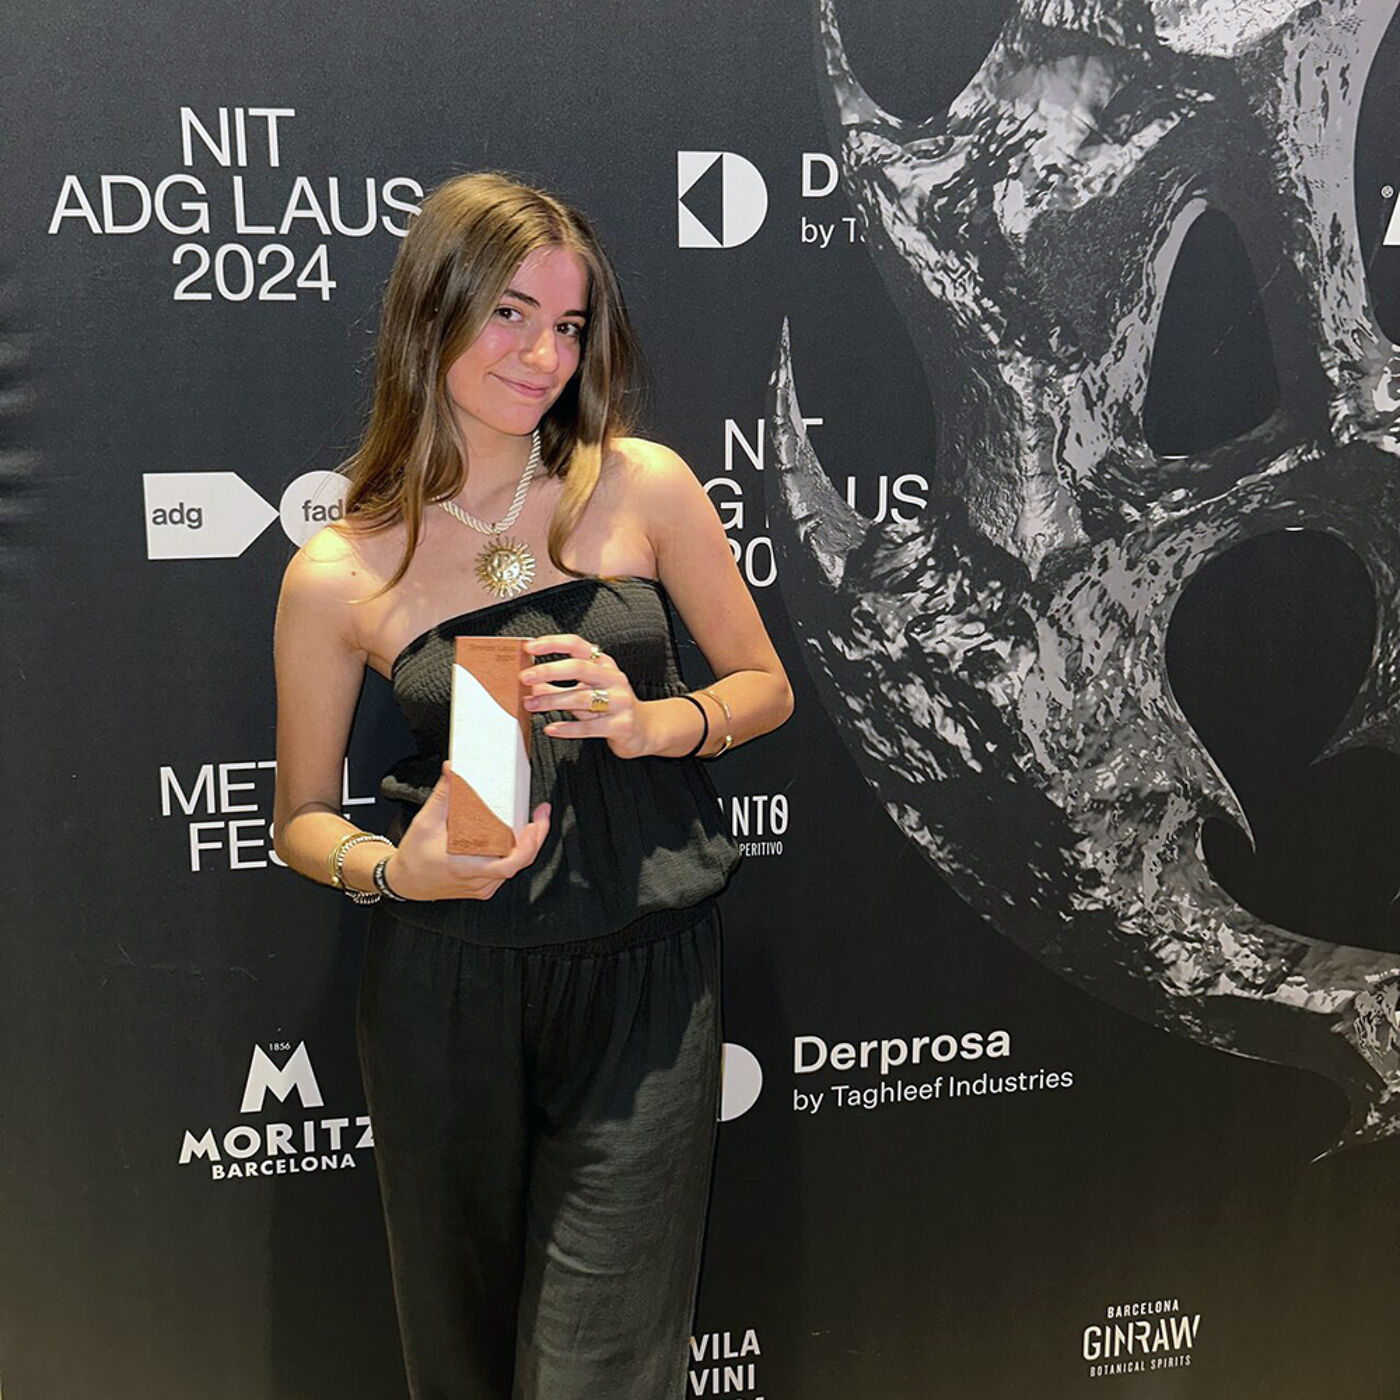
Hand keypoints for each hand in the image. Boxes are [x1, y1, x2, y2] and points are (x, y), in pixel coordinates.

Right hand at [385, 762, 550, 900]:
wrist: (405, 882)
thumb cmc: (414, 858)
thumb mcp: (425, 822)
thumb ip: (443, 794)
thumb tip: (452, 769)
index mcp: (467, 867)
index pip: (511, 863)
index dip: (529, 844)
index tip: (535, 823)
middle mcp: (479, 880)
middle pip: (520, 862)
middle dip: (536, 836)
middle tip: (540, 813)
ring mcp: (483, 886)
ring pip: (515, 866)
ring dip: (526, 844)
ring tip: (531, 820)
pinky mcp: (483, 887)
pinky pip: (505, 871)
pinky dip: (514, 853)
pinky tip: (515, 837)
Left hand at [521, 633, 653, 758]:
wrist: (644, 730)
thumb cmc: (611, 706)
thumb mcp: (585, 692)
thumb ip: (558, 688)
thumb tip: (531, 685)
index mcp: (604, 665)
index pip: (577, 646)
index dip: (553, 643)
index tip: (530, 647)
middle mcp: (613, 679)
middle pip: (579, 668)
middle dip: (549, 671)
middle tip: (526, 677)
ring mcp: (620, 701)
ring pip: (581, 698)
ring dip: (552, 701)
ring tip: (531, 705)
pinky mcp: (621, 725)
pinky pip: (590, 726)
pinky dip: (568, 728)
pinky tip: (551, 728)